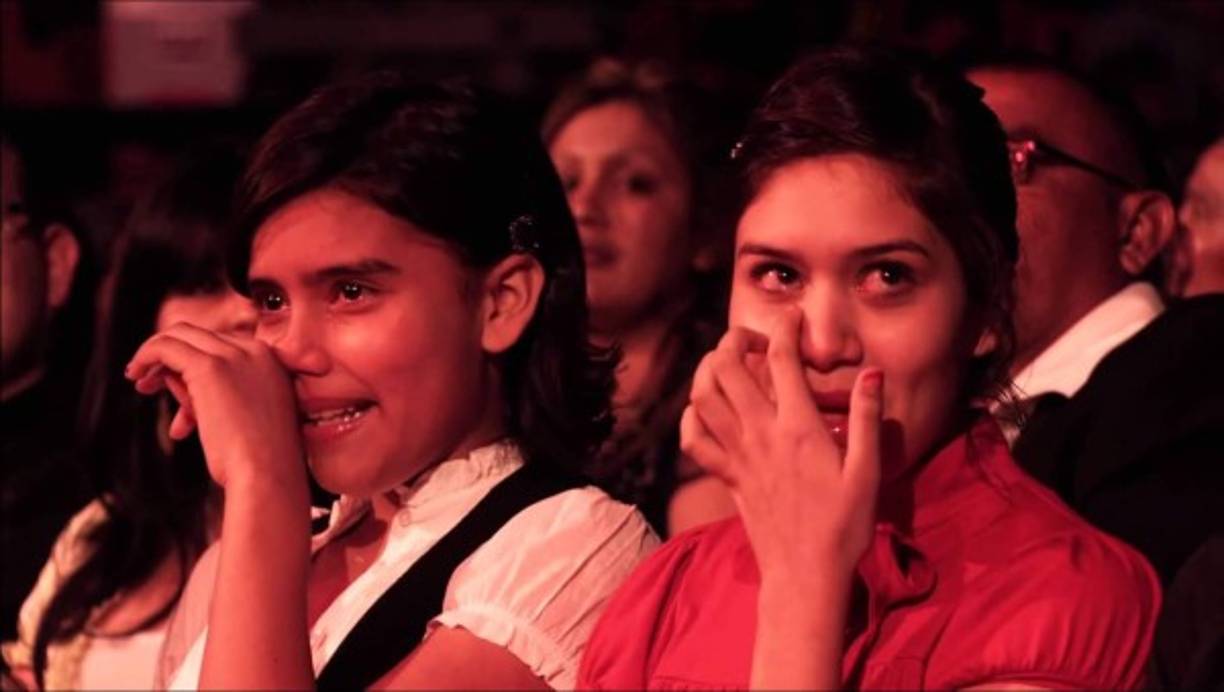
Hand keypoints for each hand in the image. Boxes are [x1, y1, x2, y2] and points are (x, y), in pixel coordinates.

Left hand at [126, 322, 304, 490]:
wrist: (267, 473)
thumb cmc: (258, 459)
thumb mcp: (243, 416)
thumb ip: (216, 392)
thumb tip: (175, 381)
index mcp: (270, 361)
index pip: (220, 344)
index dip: (191, 361)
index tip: (172, 382)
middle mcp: (254, 351)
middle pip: (199, 336)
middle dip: (171, 355)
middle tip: (148, 381)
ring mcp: (233, 356)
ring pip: (181, 335)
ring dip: (156, 355)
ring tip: (139, 381)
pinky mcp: (209, 367)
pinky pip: (167, 347)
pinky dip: (147, 354)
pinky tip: (135, 374)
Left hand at [680, 307, 882, 585]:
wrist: (805, 574)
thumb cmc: (844, 526)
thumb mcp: (868, 472)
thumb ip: (868, 419)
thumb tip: (872, 374)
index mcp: (797, 428)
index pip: (780, 359)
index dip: (784, 327)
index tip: (792, 317)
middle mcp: (760, 434)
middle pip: (727, 366)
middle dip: (736, 338)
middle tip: (758, 340)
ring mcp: (737, 455)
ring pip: (703, 395)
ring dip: (709, 368)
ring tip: (729, 362)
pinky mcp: (726, 476)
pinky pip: (692, 439)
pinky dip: (692, 416)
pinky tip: (706, 409)